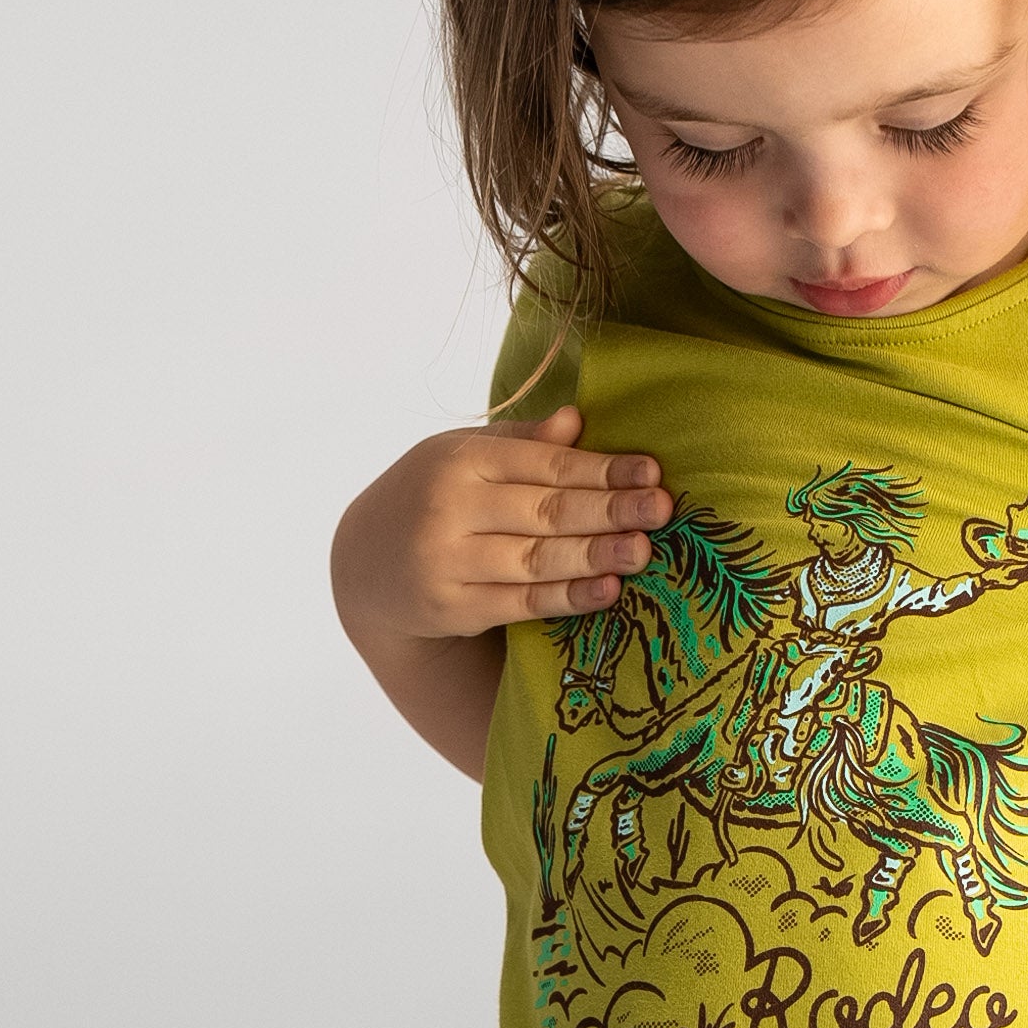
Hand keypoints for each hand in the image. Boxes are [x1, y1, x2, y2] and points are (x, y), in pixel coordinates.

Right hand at [331, 408, 670, 648]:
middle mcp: (450, 507)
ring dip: (595, 555)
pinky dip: (567, 597)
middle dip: (610, 509)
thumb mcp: (463, 457)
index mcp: (461, 459)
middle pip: (545, 510)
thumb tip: (578, 420)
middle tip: (663, 510)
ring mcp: (447, 560)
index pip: (544, 464)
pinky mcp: (450, 607)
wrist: (364, 564)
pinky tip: (608, 590)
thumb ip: (522, 442)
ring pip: (536, 558)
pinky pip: (522, 602)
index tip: (652, 472)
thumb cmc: (432, 499)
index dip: (602, 468)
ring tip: (644, 550)